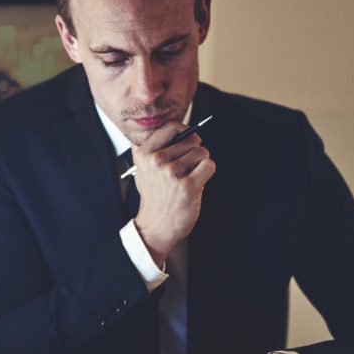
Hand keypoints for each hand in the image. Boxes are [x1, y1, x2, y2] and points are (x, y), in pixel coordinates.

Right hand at [132, 121, 215, 265]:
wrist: (156, 226)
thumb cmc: (155, 196)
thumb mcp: (145, 170)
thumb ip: (157, 149)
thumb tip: (184, 131)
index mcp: (144, 153)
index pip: (171, 127)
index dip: (186, 131)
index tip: (189, 141)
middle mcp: (156, 160)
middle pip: (191, 140)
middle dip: (195, 152)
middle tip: (187, 170)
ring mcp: (171, 172)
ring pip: (202, 152)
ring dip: (201, 164)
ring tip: (190, 178)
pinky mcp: (187, 185)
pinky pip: (209, 165)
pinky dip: (207, 173)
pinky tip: (197, 183)